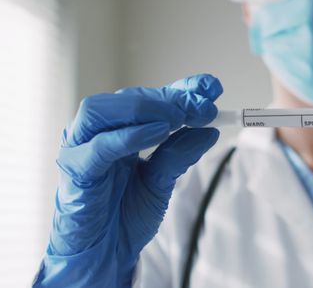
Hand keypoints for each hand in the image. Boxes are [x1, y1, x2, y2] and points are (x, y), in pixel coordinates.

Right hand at [34, 74, 222, 286]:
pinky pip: (98, 147)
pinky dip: (129, 136)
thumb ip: (180, 153)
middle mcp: (98, 132)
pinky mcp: (75, 170)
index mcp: (120, 130)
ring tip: (178, 117)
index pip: (150, 98)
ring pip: (102, 110)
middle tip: (202, 107)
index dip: (180, 89)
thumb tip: (209, 131)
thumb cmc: (126, 213)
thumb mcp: (162, 179)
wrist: (107, 251)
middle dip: (169, 99)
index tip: (211, 86)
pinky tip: (159, 132)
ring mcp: (81, 147)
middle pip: (129, 99)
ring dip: (144, 109)